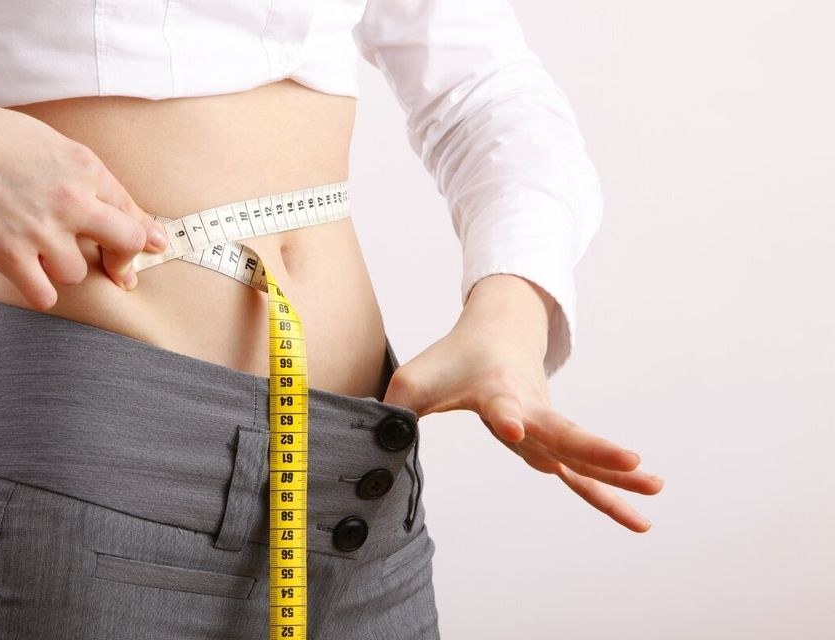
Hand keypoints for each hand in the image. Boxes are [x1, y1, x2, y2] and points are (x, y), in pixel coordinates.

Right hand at [0, 90, 168, 308]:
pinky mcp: (10, 254)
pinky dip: (39, 291)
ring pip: (77, 273)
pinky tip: (29, 276)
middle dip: (124, 260)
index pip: (132, 211)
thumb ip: (88, 177)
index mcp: (86, 168)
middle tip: (115, 269)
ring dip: (63, 269)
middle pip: (126, 245)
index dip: (144, 234)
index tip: (151, 247)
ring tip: (39, 250)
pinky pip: (44, 294)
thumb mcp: (51, 143)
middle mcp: (72, 200)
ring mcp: (42, 229)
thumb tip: (121, 209)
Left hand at [382, 274, 663, 532]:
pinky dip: (608, 494)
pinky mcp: (550, 441)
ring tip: (656, 490)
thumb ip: (393, 411)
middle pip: (562, 430)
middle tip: (632, 461)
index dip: (508, 418)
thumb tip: (365, 444)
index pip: (502, 406)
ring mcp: (545, 426)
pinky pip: (581, 473)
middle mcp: (528, 408)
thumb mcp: (414, 380)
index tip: (513, 428)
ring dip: (616, 474)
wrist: (497, 333)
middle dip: (592, 448)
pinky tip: (638, 520)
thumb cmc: (452, 359)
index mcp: (495, 390)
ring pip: (581, 453)